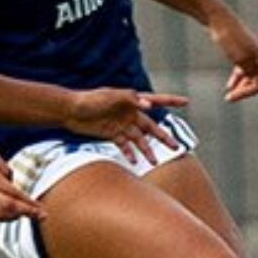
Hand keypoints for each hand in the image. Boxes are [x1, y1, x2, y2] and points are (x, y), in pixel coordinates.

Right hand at [0, 136, 45, 222]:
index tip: (42, 211)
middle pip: (7, 209)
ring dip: (12, 217)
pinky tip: (6, 213)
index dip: (30, 205)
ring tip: (23, 214)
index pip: (14, 195)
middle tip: (39, 216)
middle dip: (26, 214)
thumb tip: (15, 186)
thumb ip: (6, 171)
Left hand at [62, 89, 188, 162]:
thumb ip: (131, 99)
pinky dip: (130, 153)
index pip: (156, 100)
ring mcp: (121, 125)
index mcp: (132, 101)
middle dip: (163, 137)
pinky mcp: (111, 134)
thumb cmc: (91, 99)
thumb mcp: (111, 96)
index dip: (171, 101)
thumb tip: (149, 105)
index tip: (187, 102)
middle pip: (151, 127)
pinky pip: (124, 146)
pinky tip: (135, 162)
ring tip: (155, 161)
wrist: (70, 111)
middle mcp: (130, 113)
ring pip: (139, 139)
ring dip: (147, 150)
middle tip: (175, 147)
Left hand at [209, 10, 257, 112]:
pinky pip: (244, 71)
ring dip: (242, 88)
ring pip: (252, 78)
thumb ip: (251, 73)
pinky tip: (229, 87)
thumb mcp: (240, 58)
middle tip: (229, 98)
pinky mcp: (241, 53)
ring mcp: (252, 55)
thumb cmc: (230, 37)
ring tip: (228, 95)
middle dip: (247, 93)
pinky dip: (238, 80)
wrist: (218, 20)